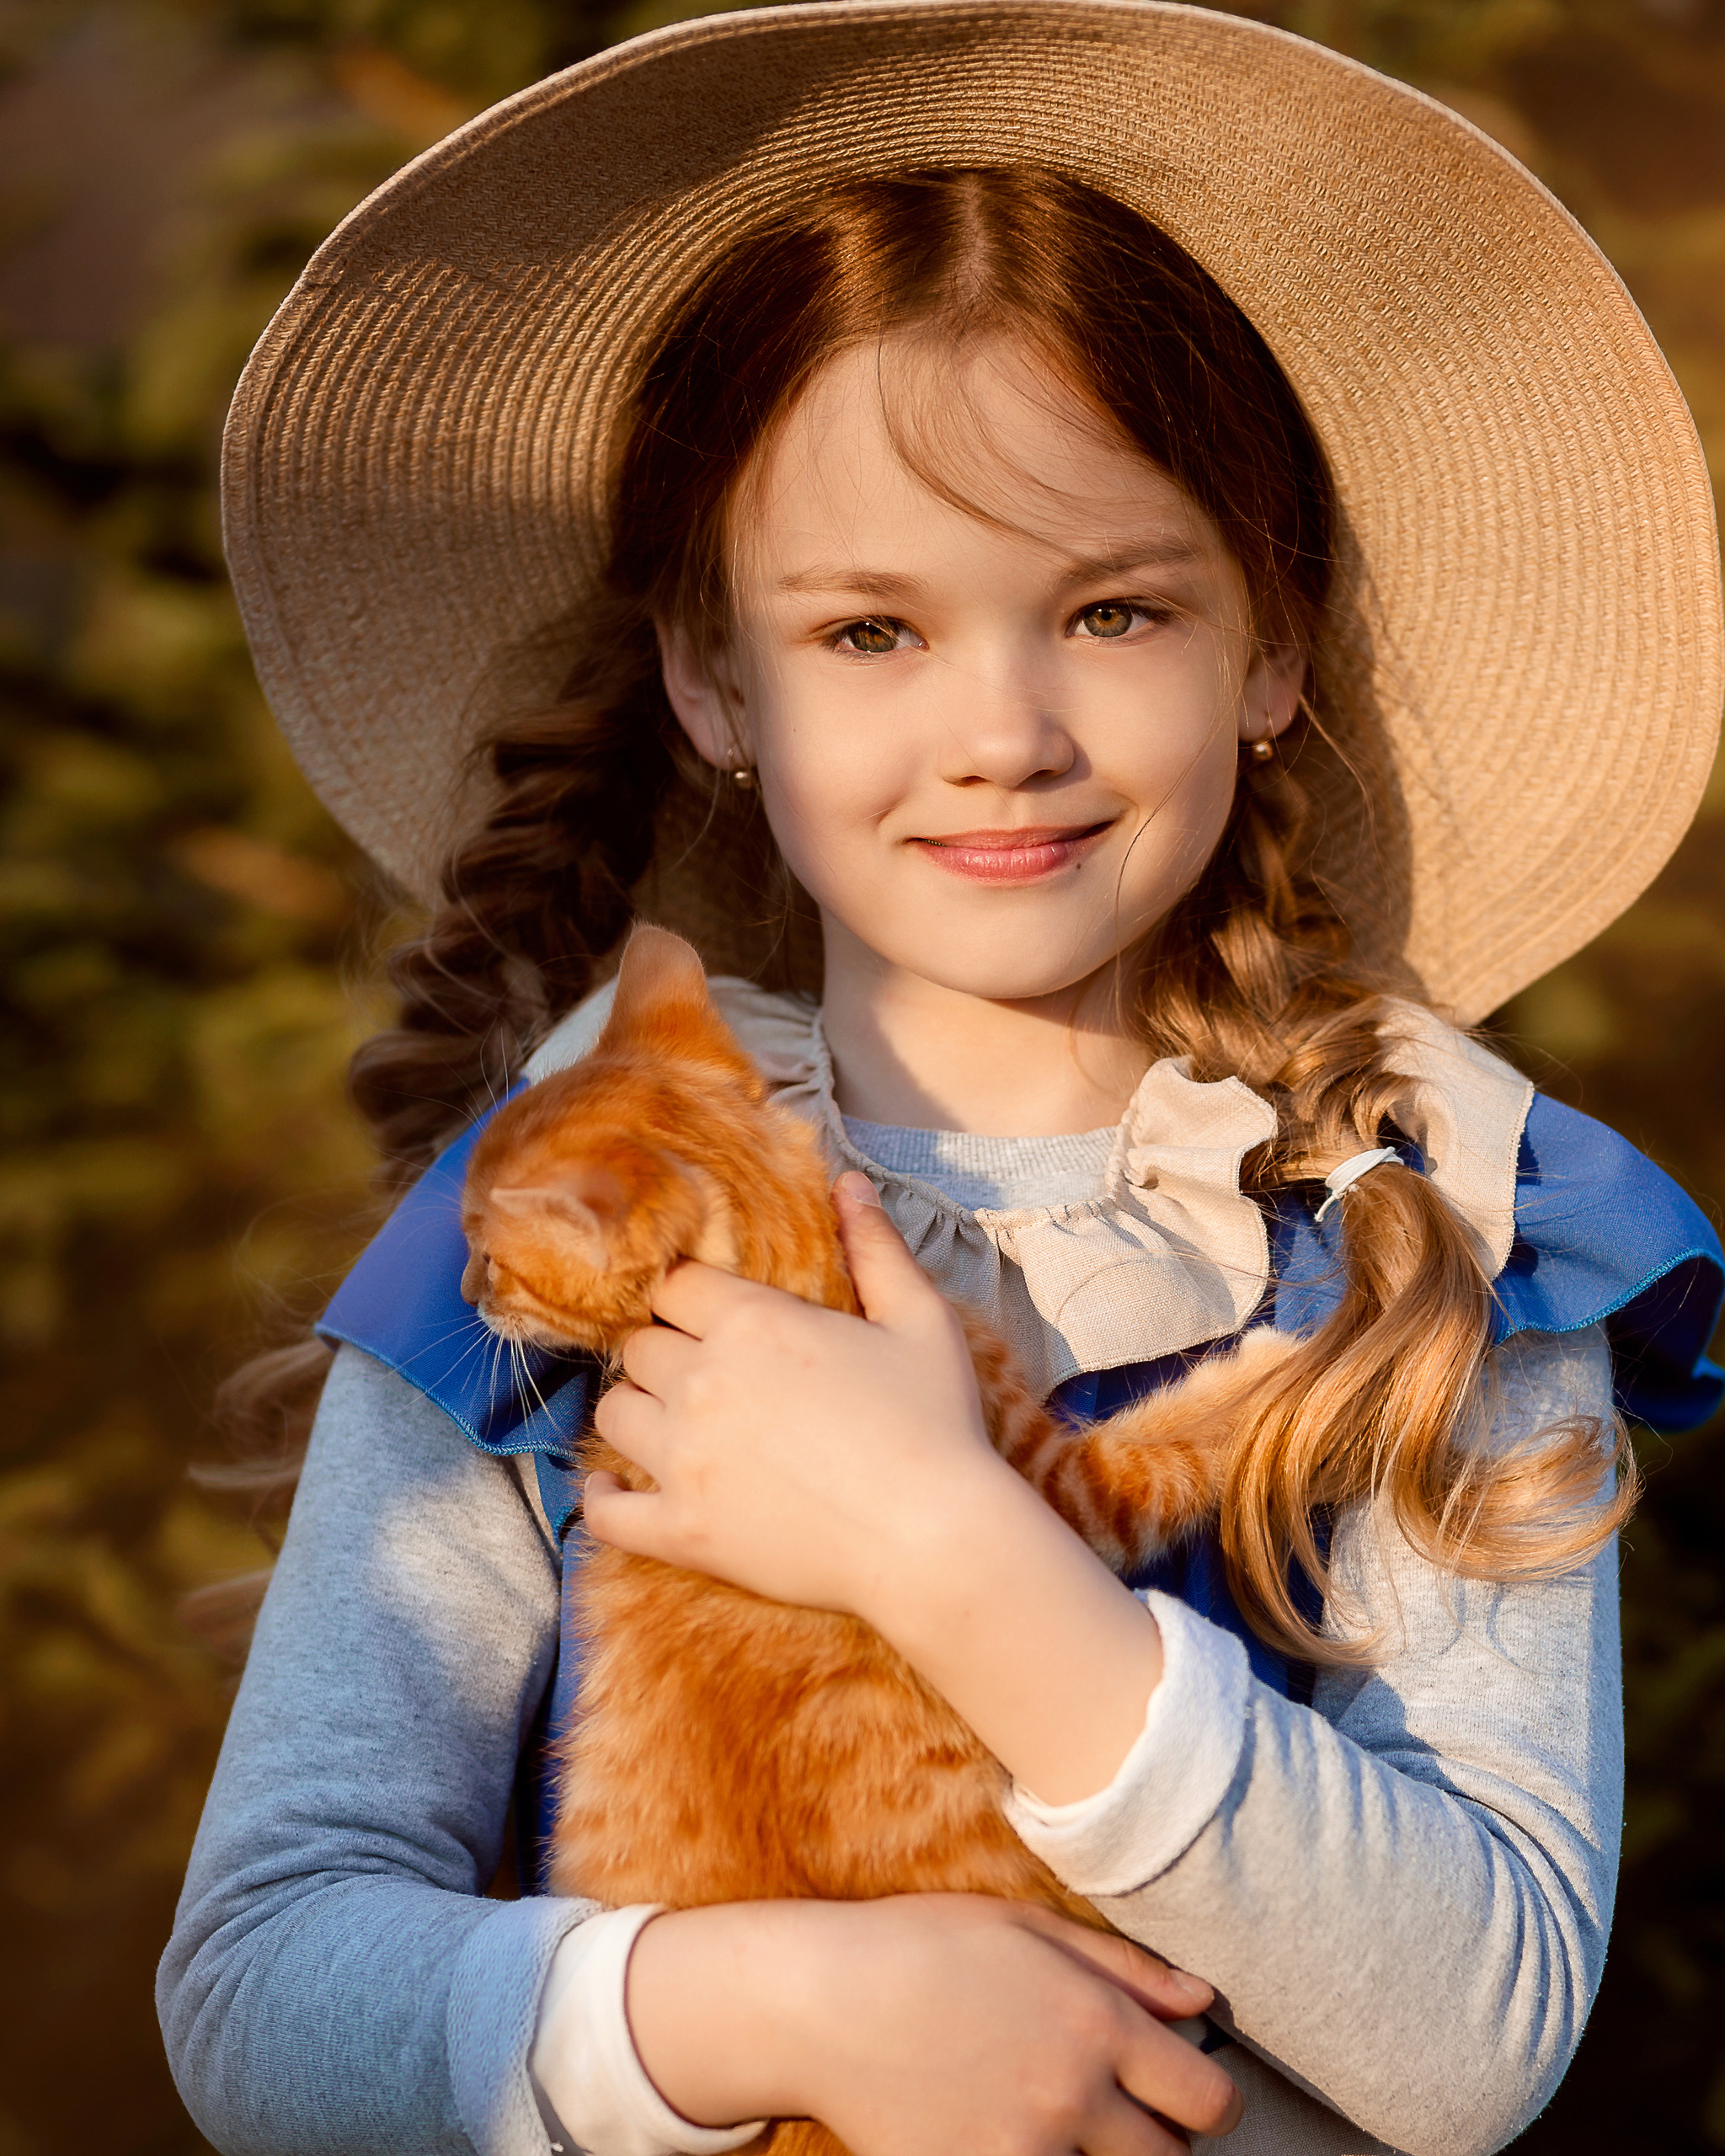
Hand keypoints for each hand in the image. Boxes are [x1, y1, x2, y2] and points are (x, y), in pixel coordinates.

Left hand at [586, 1173, 1163, 1803]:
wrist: (935, 1540)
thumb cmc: (937, 1424)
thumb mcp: (919, 1320)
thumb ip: (876, 1246)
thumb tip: (848, 1182)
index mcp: (752, 1322)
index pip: (676, 1286)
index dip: (692, 1299)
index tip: (711, 1318)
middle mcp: (703, 1382)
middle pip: (641, 1347)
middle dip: (668, 1354)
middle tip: (703, 1375)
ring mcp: (685, 1460)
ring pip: (613, 1413)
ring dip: (637, 1413)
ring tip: (670, 1424)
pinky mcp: (682, 1531)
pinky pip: (606, 1511)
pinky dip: (601, 1499)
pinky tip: (613, 1490)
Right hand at [626, 1894, 1240, 2155]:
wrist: (820, 2001)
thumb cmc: (922, 1946)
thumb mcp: (1026, 1926)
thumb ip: (1123, 1968)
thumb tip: (1202, 2001)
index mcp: (1094, 2022)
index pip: (1207, 2099)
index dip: (1208, 2101)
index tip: (1183, 2095)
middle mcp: (1070, 2095)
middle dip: (1154, 2140)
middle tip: (1114, 2111)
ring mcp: (1022, 2150)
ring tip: (1050, 2116)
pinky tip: (1003, 2130)